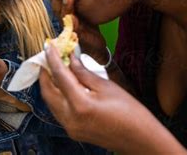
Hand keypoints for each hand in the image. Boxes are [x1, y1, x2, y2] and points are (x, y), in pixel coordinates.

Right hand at [37, 0, 107, 63]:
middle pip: (57, 6)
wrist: (95, 45)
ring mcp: (69, 28)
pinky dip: (74, 24)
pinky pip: (75, 30)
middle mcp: (63, 19)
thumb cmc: (86, 24)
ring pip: (65, 16)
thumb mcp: (79, 5)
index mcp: (62, 10)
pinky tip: (74, 18)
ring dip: (65, 6)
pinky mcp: (78, 37)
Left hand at [39, 46, 185, 153]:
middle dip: (45, 71)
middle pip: (47, 90)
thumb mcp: (107, 87)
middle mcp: (70, 118)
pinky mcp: (73, 131)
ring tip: (54, 67)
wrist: (141, 141)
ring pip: (50, 101)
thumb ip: (84, 72)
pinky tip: (63, 85)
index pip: (59, 76)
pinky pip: (57, 110)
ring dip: (49, 84)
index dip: (52, 58)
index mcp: (80, 105)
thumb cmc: (130, 113)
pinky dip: (56, 95)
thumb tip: (70, 59)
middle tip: (49, 55)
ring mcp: (70, 127)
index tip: (49, 45)